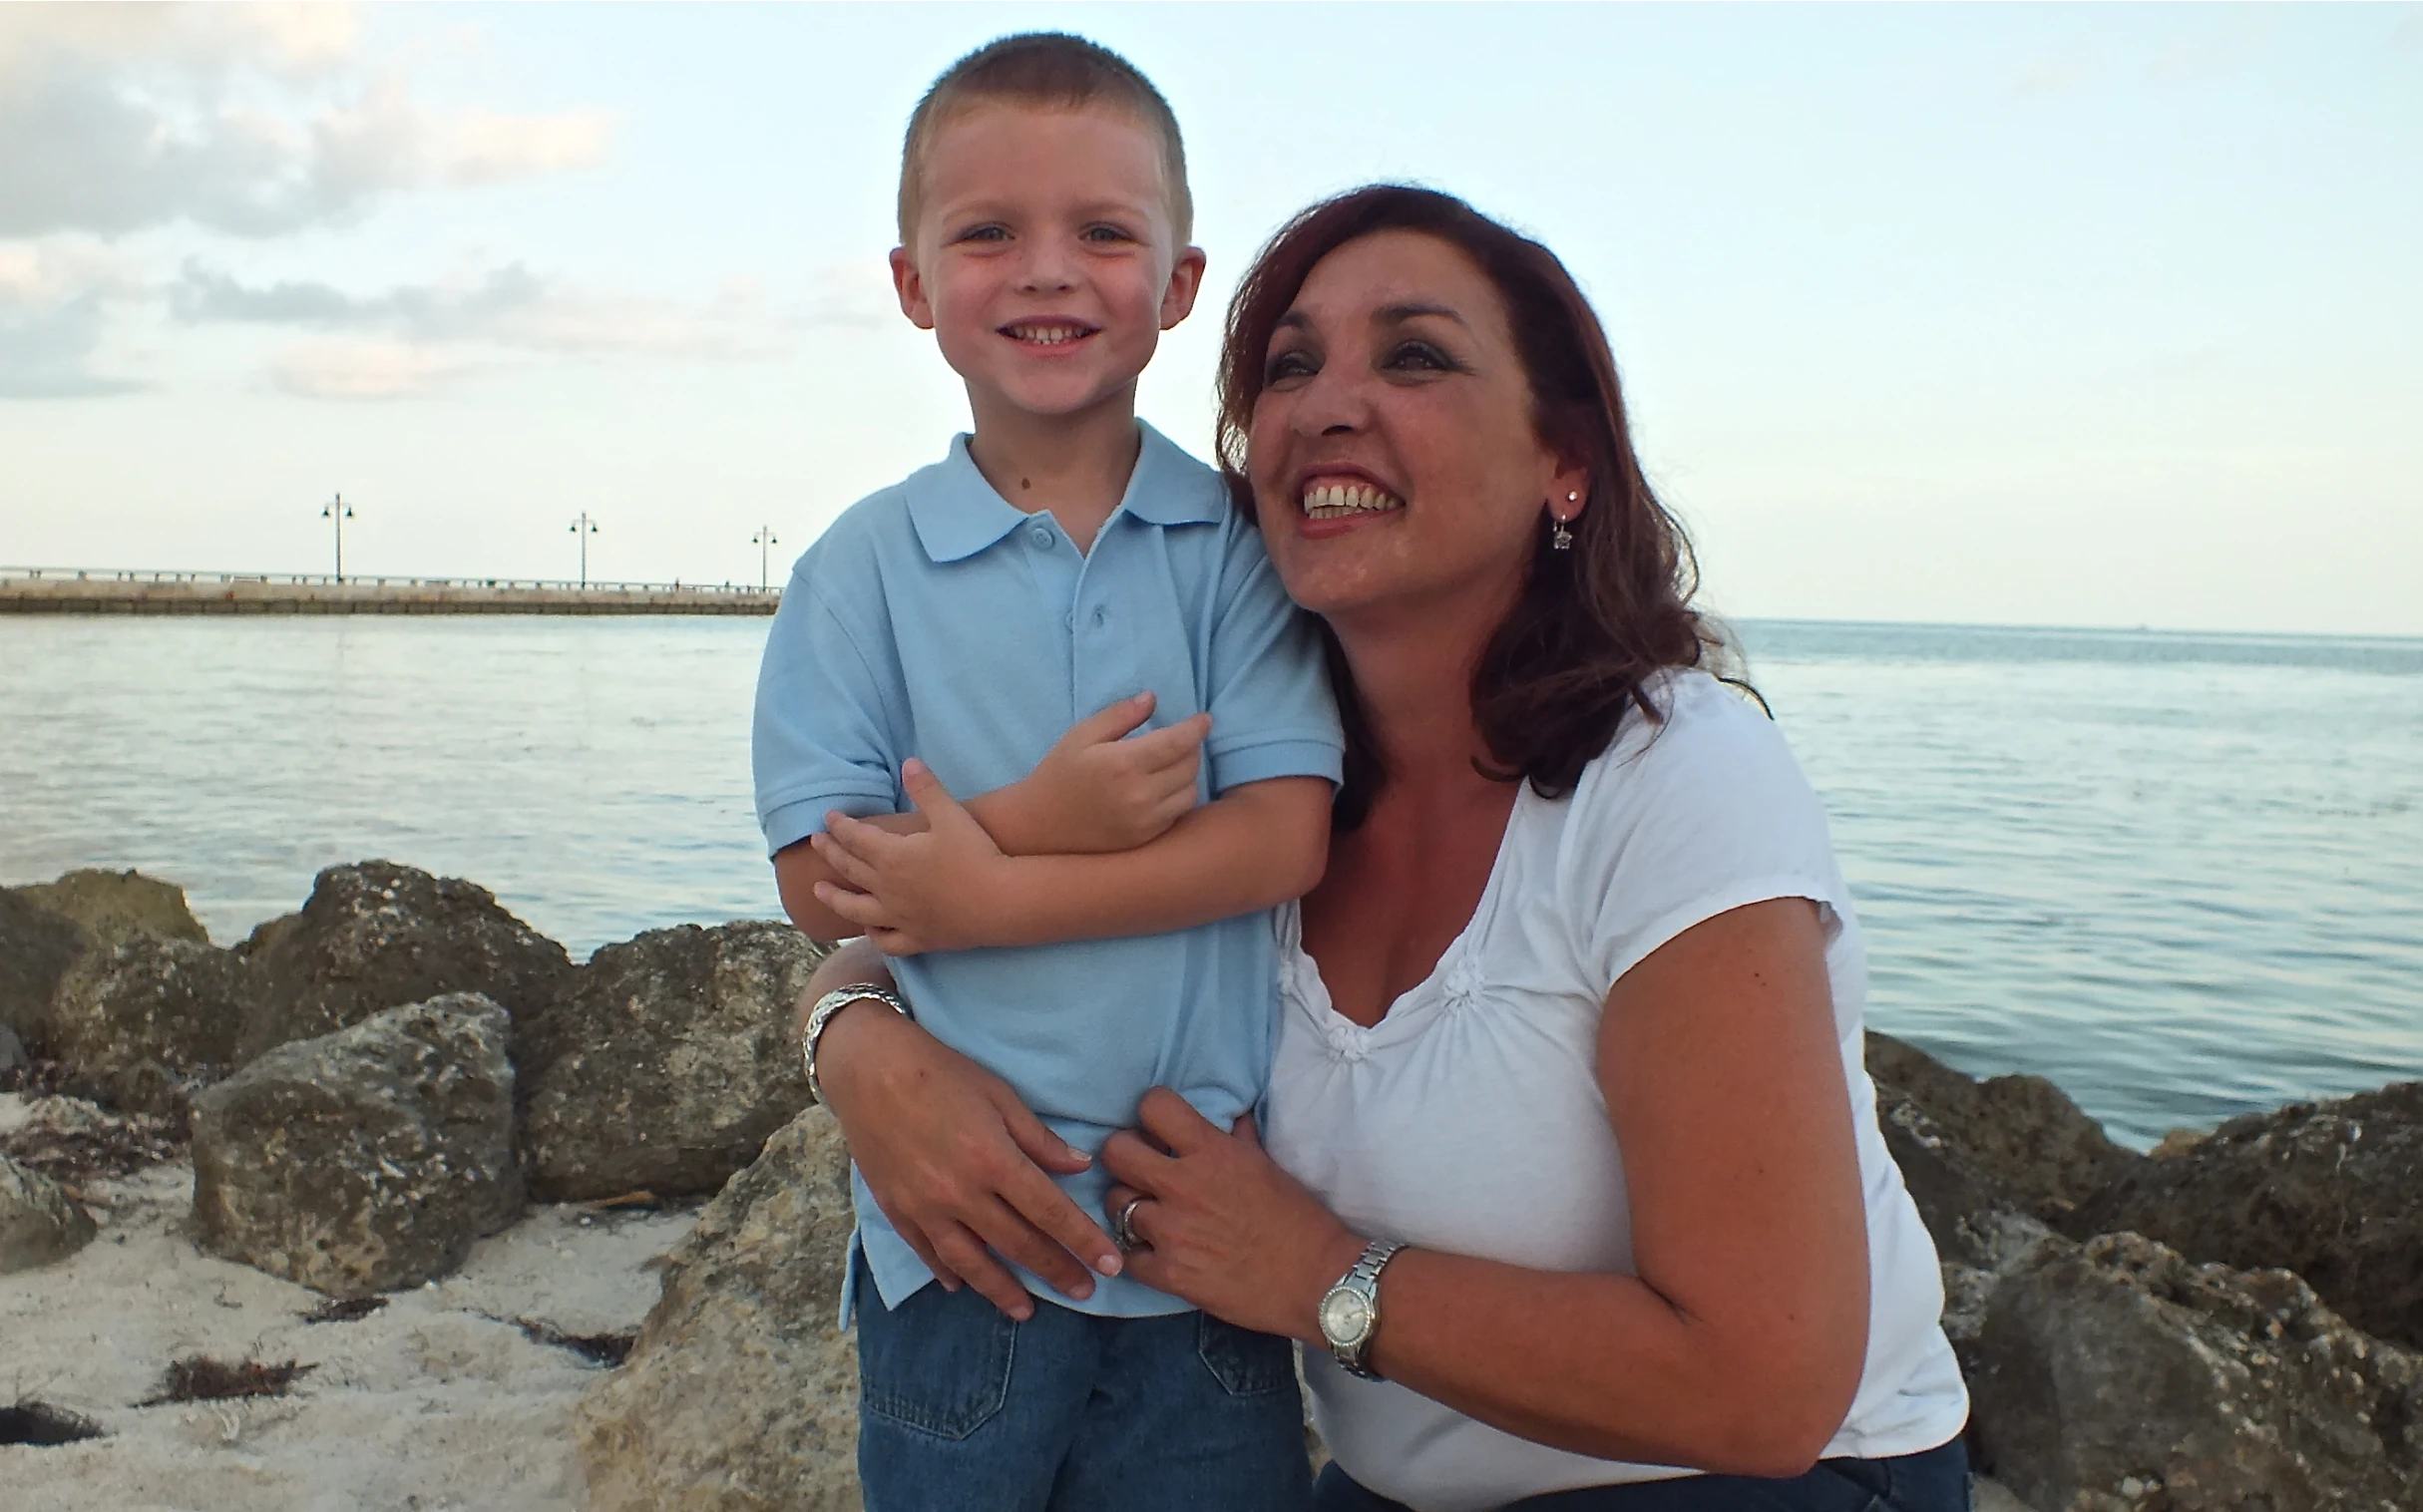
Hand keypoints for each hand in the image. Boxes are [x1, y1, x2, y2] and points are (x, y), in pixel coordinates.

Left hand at [811, 760, 1018, 953]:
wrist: (1001, 902)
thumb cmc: (976, 854)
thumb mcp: (952, 815)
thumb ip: (927, 789)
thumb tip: (908, 763)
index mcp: (892, 857)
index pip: (856, 838)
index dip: (840, 826)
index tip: (828, 818)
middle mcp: (888, 889)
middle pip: (850, 869)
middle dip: (830, 853)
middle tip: (816, 842)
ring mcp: (900, 918)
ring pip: (856, 909)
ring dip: (835, 898)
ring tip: (819, 891)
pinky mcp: (918, 939)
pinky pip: (887, 941)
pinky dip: (873, 934)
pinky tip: (868, 929)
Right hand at [811, 988, 1124, 1320]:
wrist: (868, 1070)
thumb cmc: (941, 1073)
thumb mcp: (1000, 1096)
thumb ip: (1040, 1139)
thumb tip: (1080, 1167)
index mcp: (993, 1160)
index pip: (1051, 1212)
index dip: (1084, 1241)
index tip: (1110, 1264)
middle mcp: (961, 1194)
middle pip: (1019, 1244)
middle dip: (1056, 1271)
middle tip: (1085, 1293)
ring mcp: (926, 1208)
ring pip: (972, 1263)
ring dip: (1003, 1291)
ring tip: (1028, 1311)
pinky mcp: (897, 1211)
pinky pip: (928, 1253)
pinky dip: (948, 1273)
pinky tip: (963, 1286)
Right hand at [997, 692, 1210, 854]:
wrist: (1040, 825)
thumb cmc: (1059, 773)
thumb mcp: (1082, 735)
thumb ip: (1120, 714)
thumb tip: (1152, 699)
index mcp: (1124, 763)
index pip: (1179, 742)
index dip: (1197, 728)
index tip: (1205, 719)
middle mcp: (1141, 795)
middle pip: (1189, 766)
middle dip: (1191, 747)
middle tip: (1181, 739)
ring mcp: (1145, 821)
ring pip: (1190, 792)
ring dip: (1187, 774)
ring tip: (1171, 764)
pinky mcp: (1145, 838)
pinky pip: (1178, 814)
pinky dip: (1178, 797)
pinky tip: (1162, 788)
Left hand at [1101, 1088, 1364, 1341]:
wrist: (1317, 1280)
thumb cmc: (1300, 1220)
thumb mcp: (1269, 1166)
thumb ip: (1240, 1139)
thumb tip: (1231, 1116)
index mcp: (1212, 1152)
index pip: (1153, 1106)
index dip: (1152, 1114)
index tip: (1159, 1129)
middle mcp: (1184, 1186)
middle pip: (1117, 1152)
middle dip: (1126, 1156)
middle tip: (1141, 1169)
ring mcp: (1172, 1231)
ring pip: (1116, 1204)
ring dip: (1130, 1207)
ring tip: (1150, 1215)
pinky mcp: (1169, 1274)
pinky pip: (1127, 1256)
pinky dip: (1138, 1255)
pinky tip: (1157, 1253)